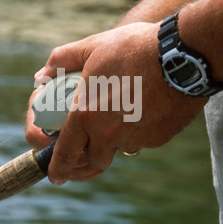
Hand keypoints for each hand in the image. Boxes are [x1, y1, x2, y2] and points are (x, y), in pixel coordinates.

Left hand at [25, 22, 206, 184]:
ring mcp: (135, 138)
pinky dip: (140, 131)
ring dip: (117, 139)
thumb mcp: (93, 46)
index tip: (55, 177)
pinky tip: (146, 108)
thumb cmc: (134, 47)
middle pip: (94, 160)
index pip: (65, 153)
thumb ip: (62, 61)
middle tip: (91, 142)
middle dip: (89, 155)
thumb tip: (40, 75)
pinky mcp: (158, 138)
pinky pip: (144, 140)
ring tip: (124, 112)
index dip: (57, 169)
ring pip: (121, 149)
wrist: (182, 55)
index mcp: (86, 114)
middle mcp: (108, 133)